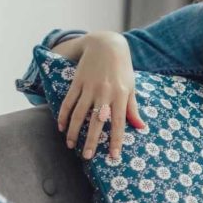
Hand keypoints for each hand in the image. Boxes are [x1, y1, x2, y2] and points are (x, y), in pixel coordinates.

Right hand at [56, 32, 145, 160]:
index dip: (116, 140)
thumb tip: (141, 127)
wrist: (107, 45)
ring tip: (71, 145)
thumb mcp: (131, 87)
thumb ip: (133, 108)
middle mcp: (104, 93)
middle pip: (96, 122)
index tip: (114, 156)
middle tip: (87, 157)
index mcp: (120, 95)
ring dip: (73, 131)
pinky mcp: (77, 82)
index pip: (119, 123)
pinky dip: (63, 116)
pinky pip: (68, 102)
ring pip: (78, 114)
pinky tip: (61, 128)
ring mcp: (89, 87)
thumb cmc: (122, 69)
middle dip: (91, 141)